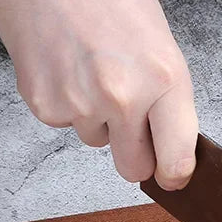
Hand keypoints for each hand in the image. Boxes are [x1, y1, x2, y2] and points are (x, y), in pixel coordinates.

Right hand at [0, 0, 197, 188]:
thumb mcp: (158, 45)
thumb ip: (166, 100)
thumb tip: (170, 146)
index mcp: (163, 79)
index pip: (175, 159)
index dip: (173, 174)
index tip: (171, 176)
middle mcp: (124, 97)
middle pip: (133, 168)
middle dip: (133, 153)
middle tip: (126, 118)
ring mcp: (82, 104)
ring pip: (96, 141)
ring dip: (96, 117)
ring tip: (89, 69)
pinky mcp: (46, 106)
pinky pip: (64, 124)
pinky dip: (65, 102)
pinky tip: (66, 67)